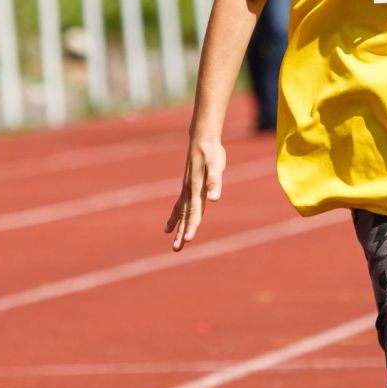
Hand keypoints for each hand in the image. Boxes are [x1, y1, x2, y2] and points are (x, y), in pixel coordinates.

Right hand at [164, 133, 226, 250]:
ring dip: (177, 227)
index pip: (194, 212)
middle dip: (181, 232)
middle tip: (176, 249)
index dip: (191, 226)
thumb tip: (215, 198)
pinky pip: (180, 204)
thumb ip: (214, 182)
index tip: (187, 240)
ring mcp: (188, 189)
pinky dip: (175, 215)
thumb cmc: (211, 152)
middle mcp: (190, 191)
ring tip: (173, 242)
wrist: (202, 139)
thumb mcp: (216, 165)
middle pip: (185, 216)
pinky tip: (170, 225)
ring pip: (181, 212)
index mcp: (197, 189)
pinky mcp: (189, 186)